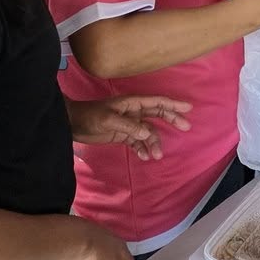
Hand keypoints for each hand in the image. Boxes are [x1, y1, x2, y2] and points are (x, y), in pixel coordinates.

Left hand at [67, 95, 191, 160]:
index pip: (156, 102)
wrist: (71, 124)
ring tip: (156, 155)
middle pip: (157, 115)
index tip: (188, 108)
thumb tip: (148, 134)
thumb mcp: (108, 120)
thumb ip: (128, 126)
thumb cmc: (89, 116)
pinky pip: (137, 142)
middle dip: (171, 120)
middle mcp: (133, 112)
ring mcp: (129, 124)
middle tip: (186, 127)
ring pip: (148, 132)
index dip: (173, 104)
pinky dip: (142, 149)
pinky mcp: (122, 135)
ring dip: (154, 143)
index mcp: (132, 103)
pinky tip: (144, 157)